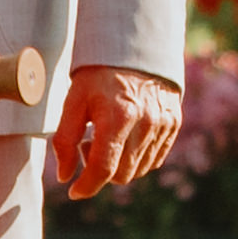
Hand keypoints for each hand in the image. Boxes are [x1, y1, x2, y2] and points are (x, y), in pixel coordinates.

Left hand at [49, 64, 182, 199]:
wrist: (134, 47)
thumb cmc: (98, 74)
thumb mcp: (74, 100)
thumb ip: (64, 139)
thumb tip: (65, 176)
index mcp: (118, 117)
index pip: (103, 168)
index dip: (86, 186)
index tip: (74, 191)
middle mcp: (145, 124)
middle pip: (121, 174)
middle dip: (99, 171)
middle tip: (86, 145)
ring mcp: (163, 125)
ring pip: (138, 170)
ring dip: (117, 166)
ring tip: (105, 138)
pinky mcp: (173, 124)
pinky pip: (154, 159)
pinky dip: (136, 159)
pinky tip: (124, 139)